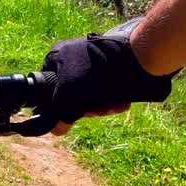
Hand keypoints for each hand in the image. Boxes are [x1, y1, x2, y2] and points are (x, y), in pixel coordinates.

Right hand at [20, 17, 175, 136]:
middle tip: (98, 112)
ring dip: (102, 106)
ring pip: (91, 92)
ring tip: (114, 107)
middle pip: (72, 92)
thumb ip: (59, 116)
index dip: (59, 105)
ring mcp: (92, 58)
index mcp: (56, 56)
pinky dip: (112, 97)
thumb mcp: (68, 98)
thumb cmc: (95, 75)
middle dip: (87, 108)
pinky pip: (106, 86)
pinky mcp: (111, 64)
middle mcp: (71, 55)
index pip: (48, 87)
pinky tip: (122, 104)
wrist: (137, 58)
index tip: (72, 116)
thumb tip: (56, 130)